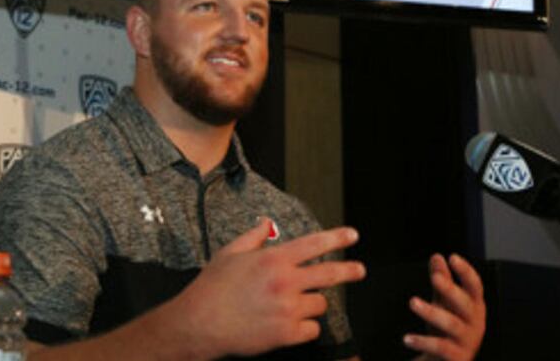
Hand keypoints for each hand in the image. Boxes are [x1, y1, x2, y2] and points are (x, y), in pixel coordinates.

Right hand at [176, 218, 365, 358]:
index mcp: (273, 259)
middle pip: (329, 274)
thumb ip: (253, 236)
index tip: (352, 236)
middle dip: (350, 271)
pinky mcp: (286, 334)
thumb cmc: (213, 287)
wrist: (200, 324)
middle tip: (359, 270)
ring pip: (320, 303)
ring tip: (293, 304)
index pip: (313, 244)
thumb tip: (266, 223)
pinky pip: (312, 329)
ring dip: (312, 302)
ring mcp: (287, 309)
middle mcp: (284, 282)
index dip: (336, 238)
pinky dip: (305, 327)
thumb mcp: (230, 252)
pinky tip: (291, 323)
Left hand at [404, 253, 485, 360]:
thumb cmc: (449, 328)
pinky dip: (423, 342)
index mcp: (474, 306)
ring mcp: (467, 341)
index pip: (475, 286)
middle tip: (433, 277)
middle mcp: (475, 322)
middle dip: (450, 289)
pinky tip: (407, 338)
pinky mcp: (457, 357)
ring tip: (412, 302)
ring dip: (431, 312)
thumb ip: (442, 281)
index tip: (452, 257)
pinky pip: (440, 347)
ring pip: (451, 324)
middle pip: (464, 303)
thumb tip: (437, 256)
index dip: (466, 272)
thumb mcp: (445, 303)